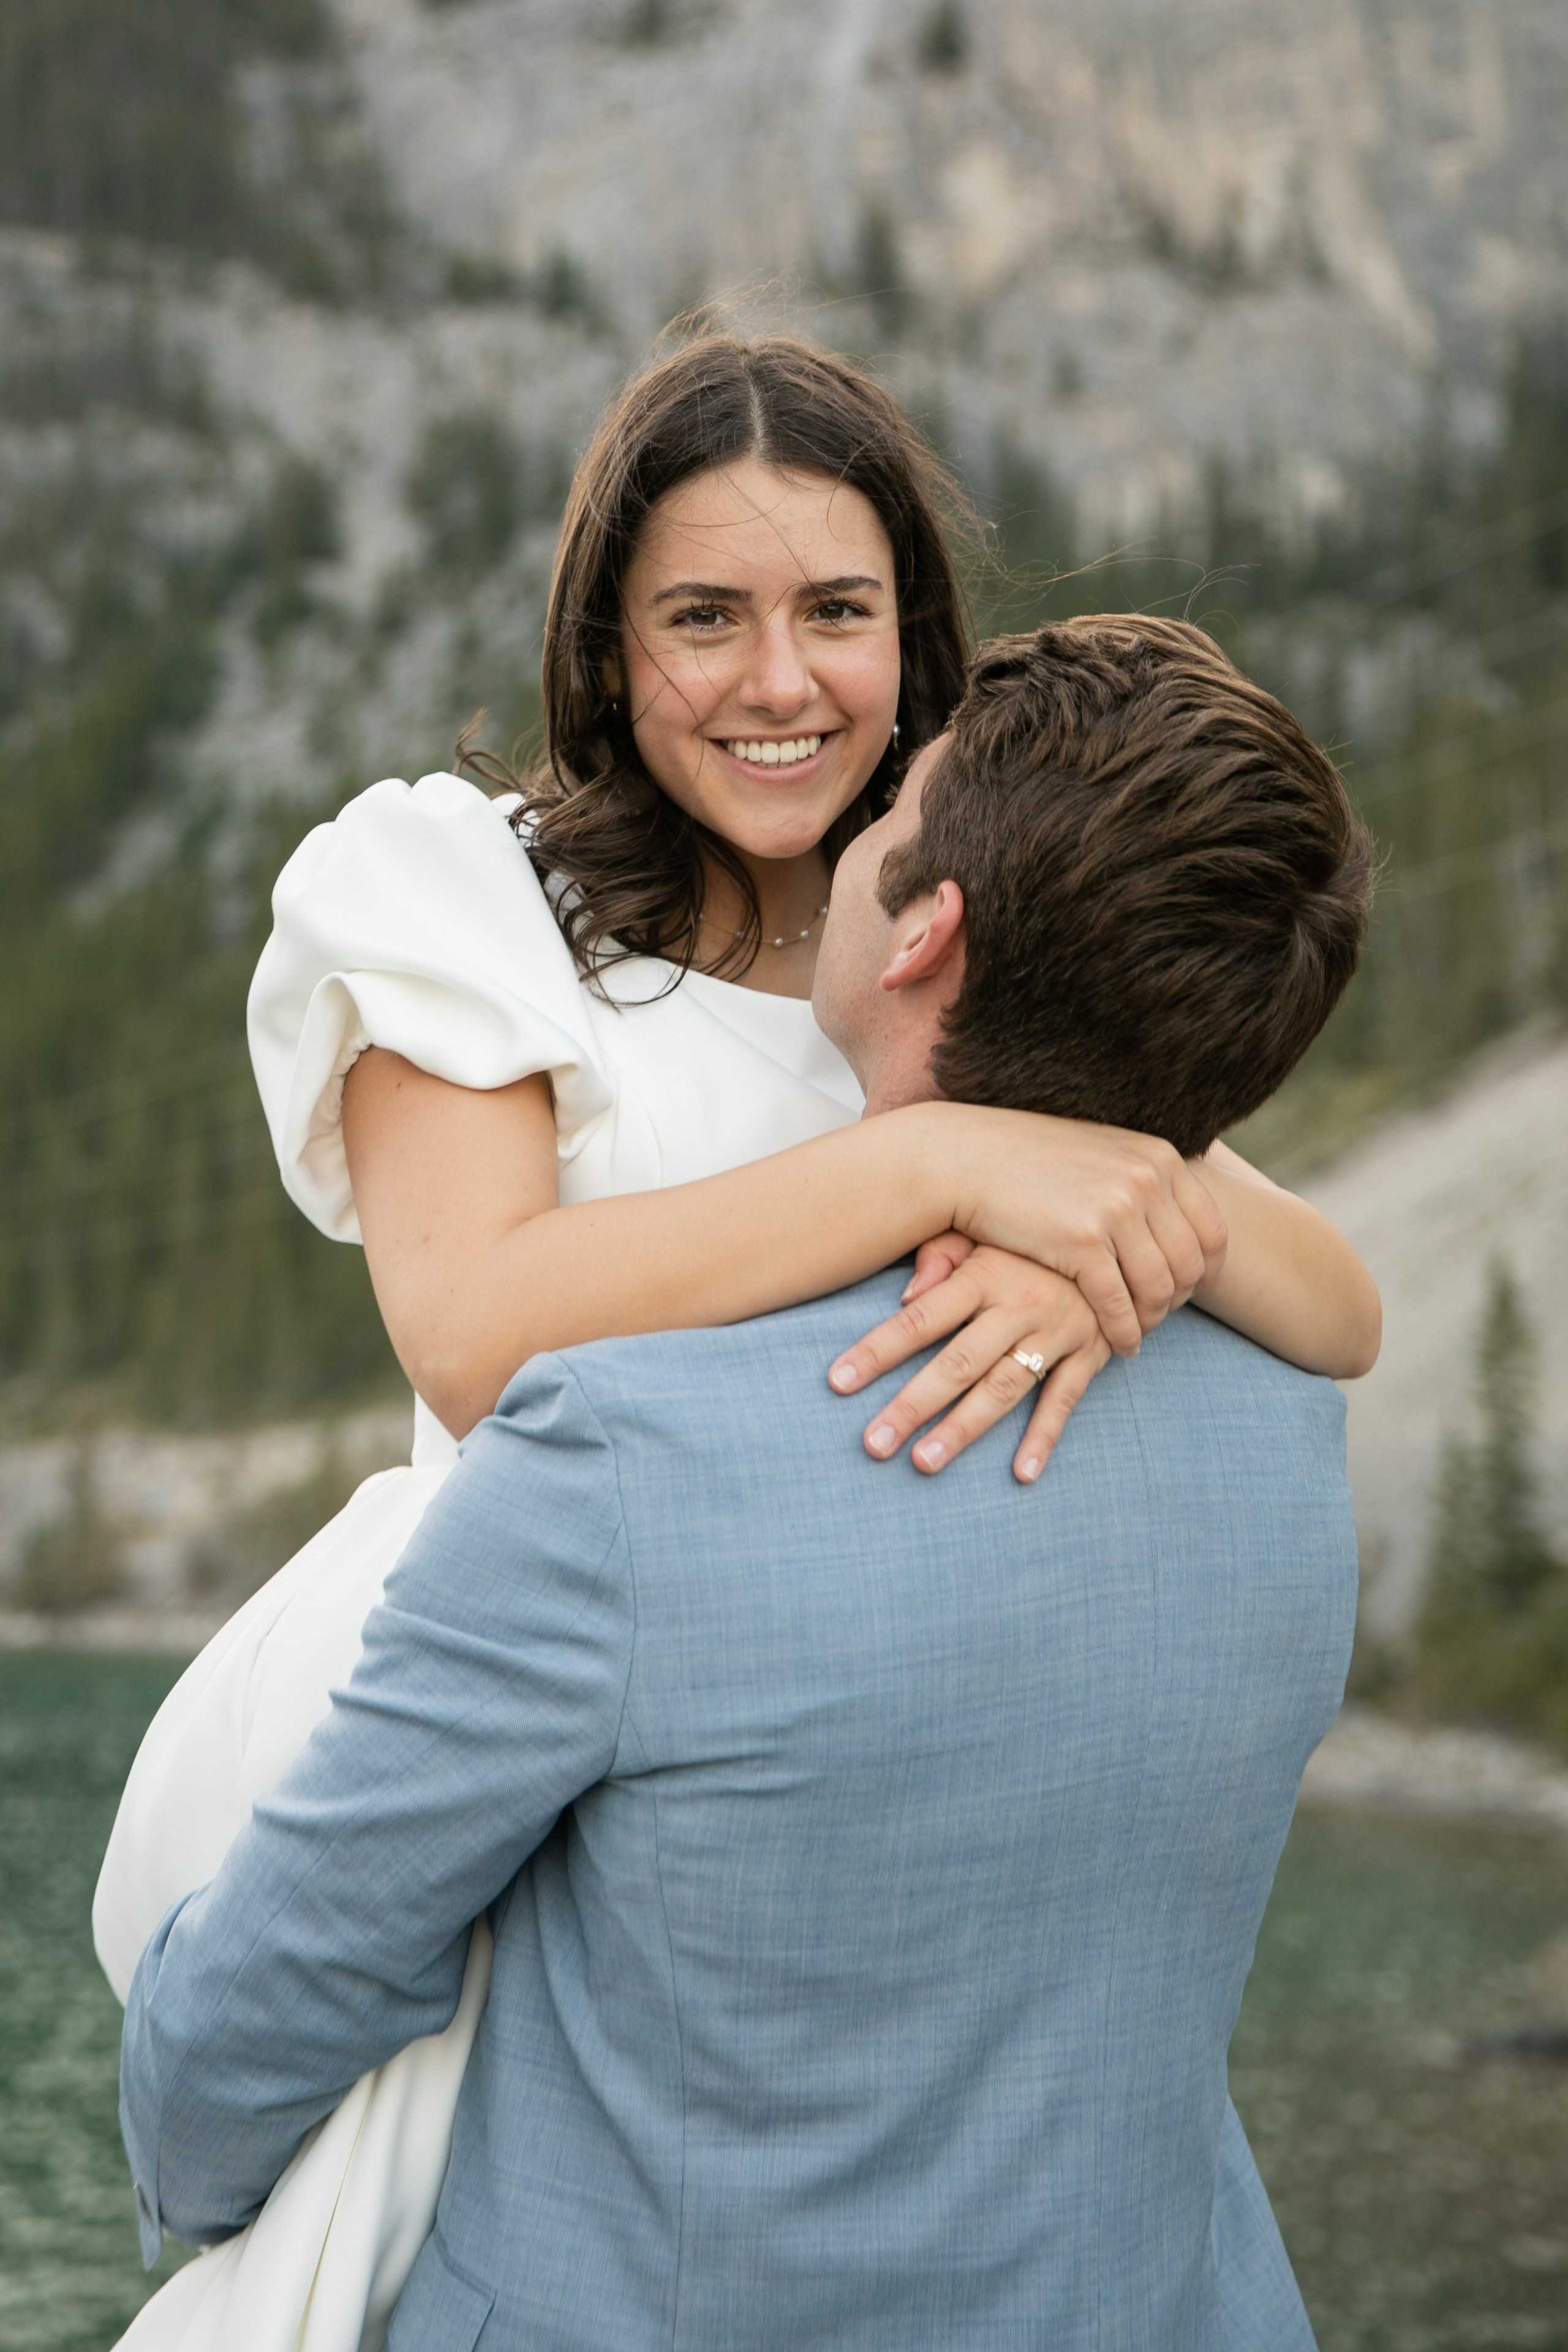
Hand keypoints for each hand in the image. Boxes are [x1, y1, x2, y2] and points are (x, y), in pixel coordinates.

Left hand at [829, 1239, 1113, 1481]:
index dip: (878, 1350)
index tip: (838, 1382)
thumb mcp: (984, 1227)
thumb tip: (905, 1297)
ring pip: (1003, 1387)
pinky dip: (1045, 1437)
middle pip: (957, 1363)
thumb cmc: (1029, 1234)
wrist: (1116, 1228)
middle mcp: (1019, 1305)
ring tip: (924, 1462)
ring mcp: (1057, 1331)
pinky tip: (1022, 1473)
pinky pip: (1065, 1400)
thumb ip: (941, 1253)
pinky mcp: (1090, 1352)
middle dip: (912, 1405)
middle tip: (873, 1443)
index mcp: (985, 1272)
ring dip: (963, 1428)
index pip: (921, 1318)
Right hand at [927, 1106, 1226, 1355]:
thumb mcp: (1102, 1156)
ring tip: (1135, 1333)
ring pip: (1159, 1289)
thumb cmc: (1028, 1161)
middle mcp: (1147, 1179)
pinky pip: (1119, 1305)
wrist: (965, 1158)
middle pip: (1190, 1265)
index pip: (1212, 1230)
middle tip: (1156, 1319)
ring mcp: (1117, 1209)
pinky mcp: (1082, 1242)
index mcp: (1159, 1157)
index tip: (1187, 1293)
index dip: (1205, 1271)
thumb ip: (1143, 1182)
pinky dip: (1123, 1333)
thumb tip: (1179, 1221)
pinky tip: (1117, 1345)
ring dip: (1150, 1321)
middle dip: (1178, 1301)